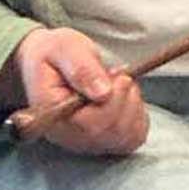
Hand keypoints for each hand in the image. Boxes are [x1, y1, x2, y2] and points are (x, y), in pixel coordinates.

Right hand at [10, 27, 147, 156]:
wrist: (50, 61)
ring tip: (118, 84)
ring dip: (133, 105)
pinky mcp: (102, 142)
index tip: (117, 75)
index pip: (90, 124)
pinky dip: (138, 116)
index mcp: (52, 114)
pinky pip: (133, 138)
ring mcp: (85, 142)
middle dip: (125, 98)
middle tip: (118, 74)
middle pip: (111, 130)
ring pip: (126, 136)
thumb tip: (103, 93)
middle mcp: (67, 135)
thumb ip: (81, 67)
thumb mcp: (63, 47)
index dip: (112, 101)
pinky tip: (124, 98)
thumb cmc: (54, 53)